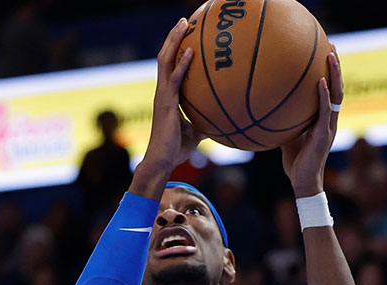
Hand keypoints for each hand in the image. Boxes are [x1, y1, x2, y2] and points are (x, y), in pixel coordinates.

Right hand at [137, 18, 203, 179]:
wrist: (162, 162)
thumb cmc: (177, 149)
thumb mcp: (196, 132)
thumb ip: (206, 121)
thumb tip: (224, 120)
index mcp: (168, 95)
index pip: (170, 66)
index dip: (176, 49)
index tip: (186, 35)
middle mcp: (163, 91)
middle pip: (165, 57)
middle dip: (173, 37)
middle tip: (184, 21)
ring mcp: (163, 95)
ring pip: (165, 61)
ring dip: (173, 41)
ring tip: (182, 24)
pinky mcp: (166, 103)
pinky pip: (174, 79)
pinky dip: (182, 65)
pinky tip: (191, 52)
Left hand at [279, 49, 342, 196]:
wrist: (303, 184)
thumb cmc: (296, 163)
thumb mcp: (287, 137)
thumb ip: (285, 121)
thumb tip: (268, 108)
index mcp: (323, 120)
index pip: (331, 92)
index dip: (330, 74)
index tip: (326, 54)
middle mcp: (330, 121)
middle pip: (337, 88)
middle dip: (336, 67)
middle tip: (332, 46)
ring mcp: (329, 127)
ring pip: (337, 96)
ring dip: (335, 75)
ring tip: (331, 55)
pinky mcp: (324, 136)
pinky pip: (325, 112)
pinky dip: (324, 96)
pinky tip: (321, 82)